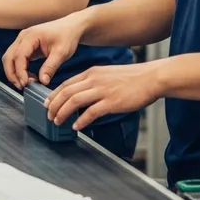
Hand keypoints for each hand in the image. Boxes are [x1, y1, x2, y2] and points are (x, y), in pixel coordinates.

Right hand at [2, 12, 87, 88]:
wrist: (71, 27)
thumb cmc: (67, 36)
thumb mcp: (61, 53)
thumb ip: (50, 67)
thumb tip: (43, 82)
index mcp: (31, 36)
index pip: (19, 56)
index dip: (20, 72)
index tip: (25, 84)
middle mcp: (23, 37)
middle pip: (8, 57)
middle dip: (12, 74)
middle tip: (21, 86)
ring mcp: (23, 40)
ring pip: (10, 58)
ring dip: (14, 72)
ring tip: (25, 83)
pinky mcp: (26, 46)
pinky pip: (17, 58)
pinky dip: (19, 69)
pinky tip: (29, 77)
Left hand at [45, 61, 165, 131]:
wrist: (151, 77)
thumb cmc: (132, 78)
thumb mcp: (107, 74)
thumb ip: (94, 82)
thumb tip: (82, 94)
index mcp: (92, 72)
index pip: (66, 83)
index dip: (54, 94)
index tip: (47, 103)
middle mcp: (94, 80)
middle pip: (66, 92)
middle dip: (54, 105)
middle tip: (49, 115)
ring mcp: (103, 90)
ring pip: (74, 101)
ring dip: (63, 112)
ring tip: (57, 121)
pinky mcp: (112, 102)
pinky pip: (91, 112)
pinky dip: (81, 120)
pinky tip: (76, 126)